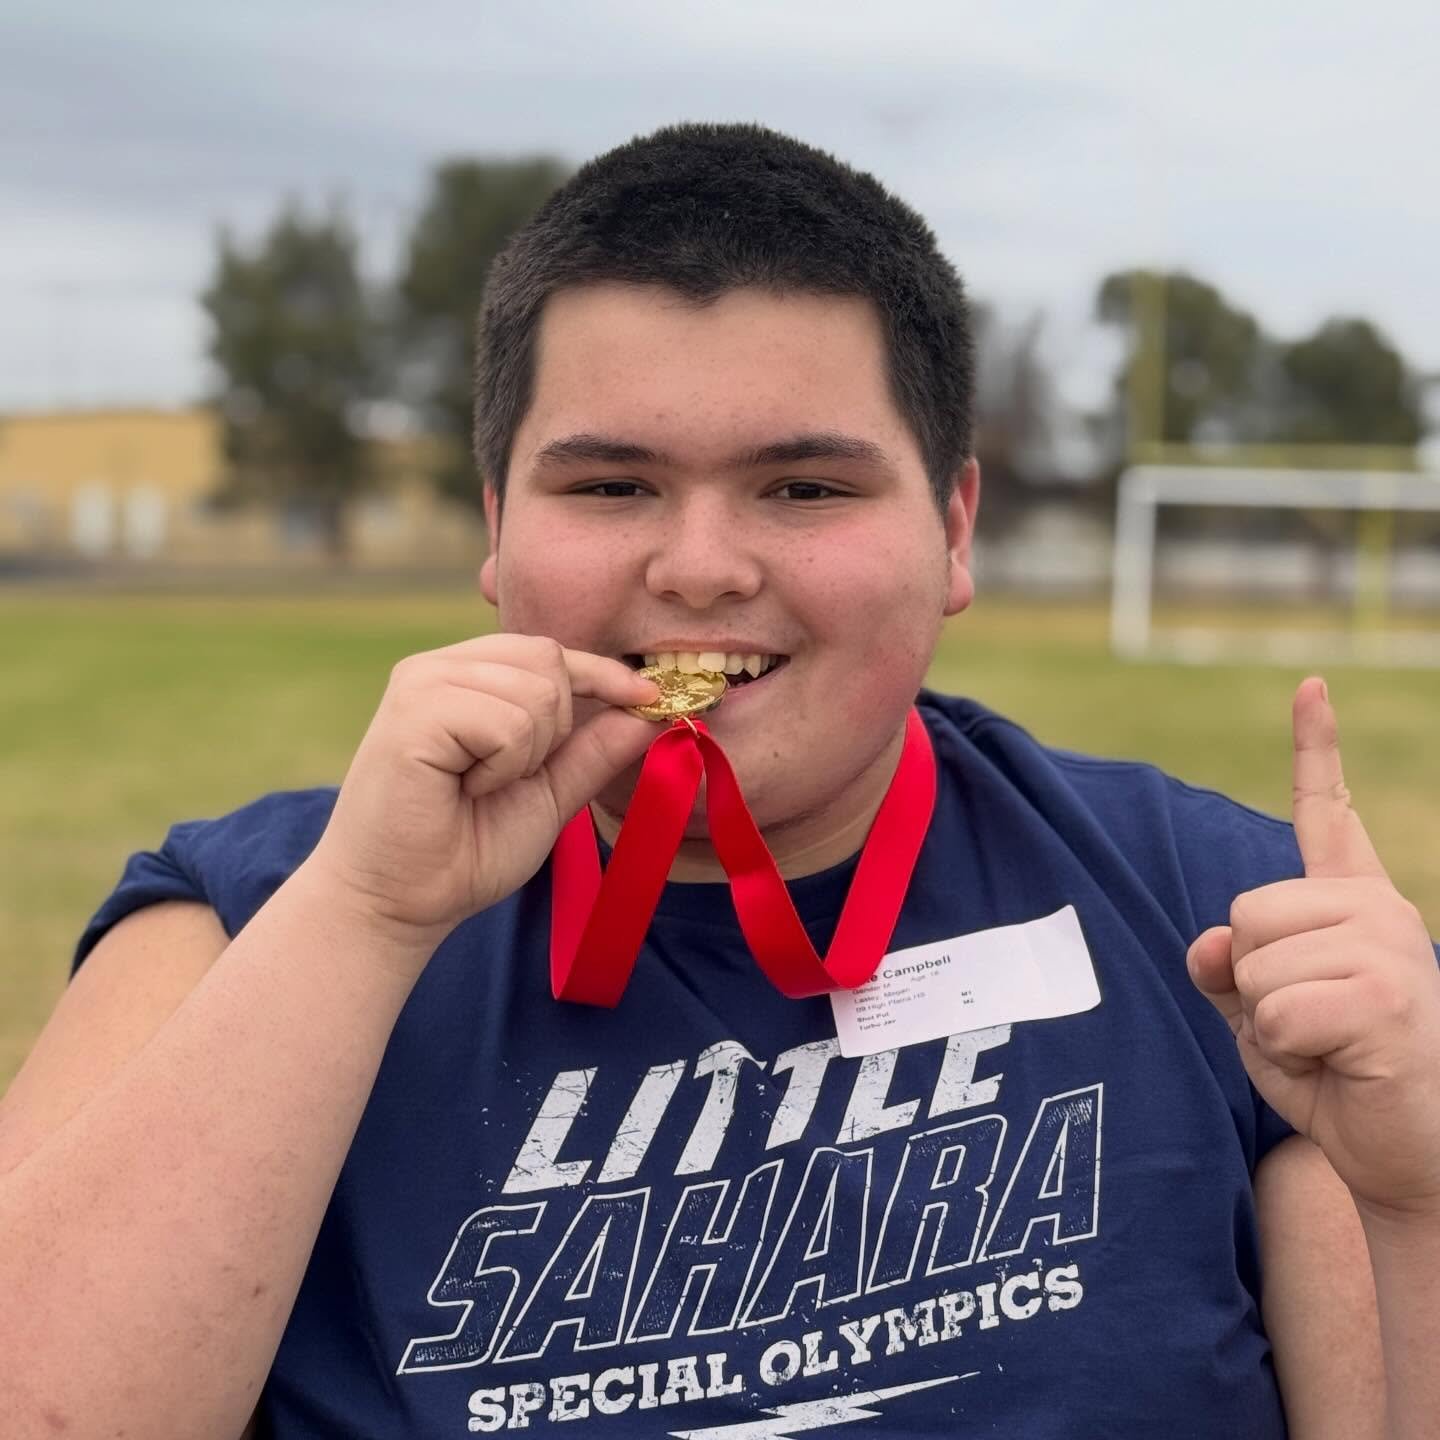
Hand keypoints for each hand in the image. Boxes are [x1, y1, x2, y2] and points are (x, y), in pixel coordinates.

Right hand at [304, 634, 658, 964]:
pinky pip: (508, 722)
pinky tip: (462, 787)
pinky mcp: (414, 710)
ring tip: (476, 785)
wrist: (397, 902)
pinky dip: (502, 766)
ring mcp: (422, 682)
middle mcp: (439, 667)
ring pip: (537, 691)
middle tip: (502, 778)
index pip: (550, 651)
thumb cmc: (464, 851)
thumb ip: (593, 749)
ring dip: (525, 756)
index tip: (650, 698)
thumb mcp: (548, 794)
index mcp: (466, 677)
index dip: (604, 673)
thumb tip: (651, 711)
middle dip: (553, 729)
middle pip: (550, 661)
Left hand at [1187, 677, 1439, 1216]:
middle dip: (1251, 981)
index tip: (1310, 686)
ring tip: (1324, 1044)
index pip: (1325, 812)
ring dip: (1268, 1020)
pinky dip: (1284, 1050)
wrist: (1401, 1153)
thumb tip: (1212, 943)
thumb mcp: (1261, 1013)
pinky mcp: (1387, 997)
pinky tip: (1338, 1063)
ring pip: (1254, 963)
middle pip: (1244, 914)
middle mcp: (1377, 909)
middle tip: (1308, 1023)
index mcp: (1351, 901)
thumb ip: (1229, 967)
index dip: (1315, 747)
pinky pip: (1275, 1010)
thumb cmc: (1333, 1075)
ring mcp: (1389, 947)